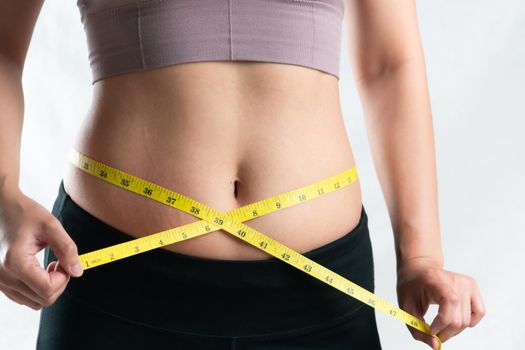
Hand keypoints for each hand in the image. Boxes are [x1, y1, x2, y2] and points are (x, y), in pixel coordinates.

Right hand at [0, 188, 82, 309]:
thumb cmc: (24, 212)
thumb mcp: (51, 225)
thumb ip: (67, 249)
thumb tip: (78, 271)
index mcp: (15, 262)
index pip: (47, 289)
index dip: (64, 278)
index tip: (65, 261)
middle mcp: (3, 277)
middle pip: (43, 299)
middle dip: (59, 283)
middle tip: (61, 261)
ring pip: (34, 302)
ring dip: (49, 287)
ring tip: (51, 264)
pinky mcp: (0, 281)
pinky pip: (24, 297)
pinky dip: (37, 288)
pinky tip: (39, 269)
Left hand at [396, 257, 484, 348]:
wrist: (419, 270)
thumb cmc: (411, 288)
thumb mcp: (406, 308)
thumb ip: (417, 329)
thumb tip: (435, 346)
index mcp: (435, 280)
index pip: (450, 301)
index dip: (441, 322)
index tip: (429, 329)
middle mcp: (455, 280)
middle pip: (458, 318)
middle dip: (444, 332)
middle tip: (433, 332)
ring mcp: (466, 283)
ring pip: (467, 321)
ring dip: (454, 330)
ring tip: (440, 325)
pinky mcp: (473, 287)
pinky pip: (479, 312)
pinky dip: (468, 322)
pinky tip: (454, 319)